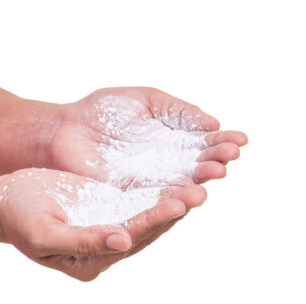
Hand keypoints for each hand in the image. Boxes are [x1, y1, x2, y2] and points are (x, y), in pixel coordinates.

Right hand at [0, 168, 206, 280]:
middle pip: (147, 230)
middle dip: (173, 210)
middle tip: (199, 191)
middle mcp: (105, 249)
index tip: (176, 204)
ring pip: (148, 215)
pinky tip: (178, 177)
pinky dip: (158, 190)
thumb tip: (123, 241)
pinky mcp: (108, 208)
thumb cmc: (17, 218)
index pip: (129, 240)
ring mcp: (108, 227)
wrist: (3, 201)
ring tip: (198, 182)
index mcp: (90, 261)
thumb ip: (82, 240)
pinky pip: (138, 201)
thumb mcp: (43, 233)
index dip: (153, 221)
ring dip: (172, 200)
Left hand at [48, 87, 247, 184]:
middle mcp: (165, 166)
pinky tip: (188, 192)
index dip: (223, 144)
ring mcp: (149, 184)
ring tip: (216, 173)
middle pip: (197, 167)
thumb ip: (177, 111)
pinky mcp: (129, 198)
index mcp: (172, 141)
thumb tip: (213, 125)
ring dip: (200, 180)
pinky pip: (155, 200)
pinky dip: (172, 197)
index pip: (204, 145)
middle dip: (215, 161)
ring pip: (180, 186)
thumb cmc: (102, 110)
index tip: (241, 140)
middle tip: (229, 157)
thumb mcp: (146, 100)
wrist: (64, 129)